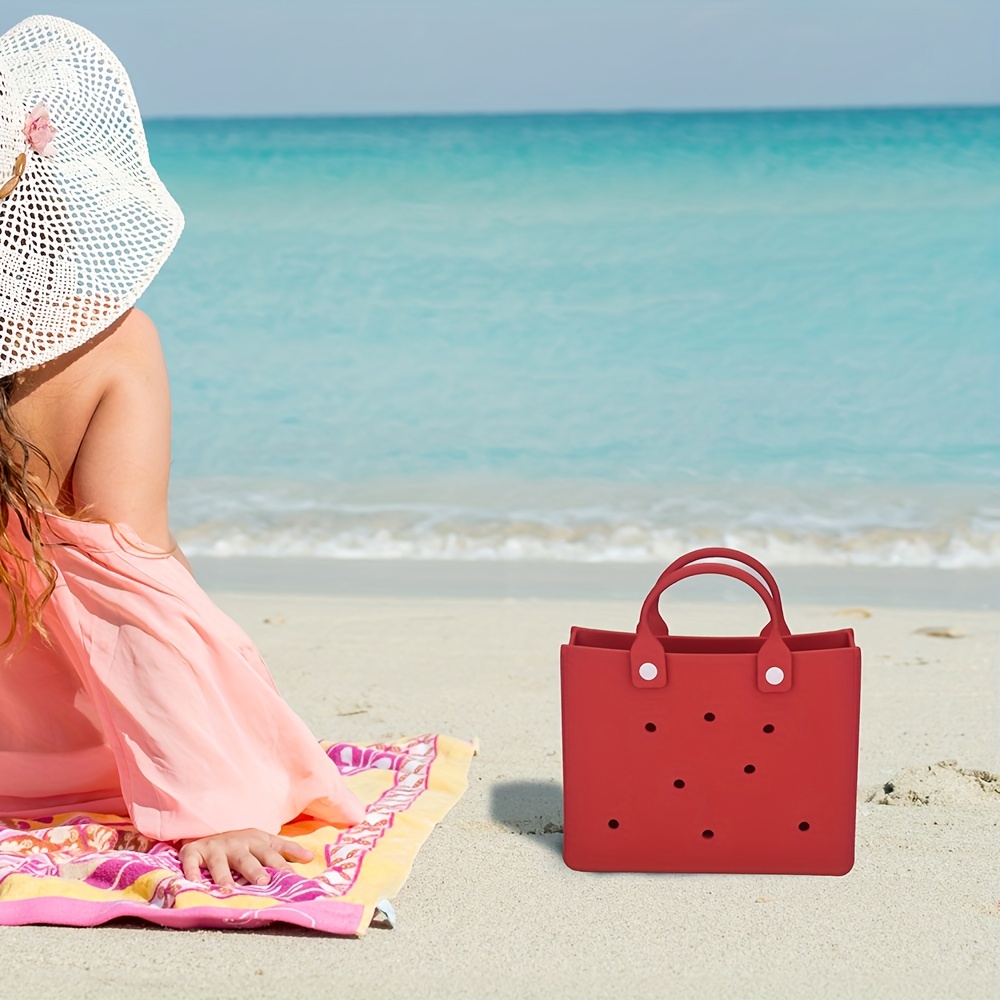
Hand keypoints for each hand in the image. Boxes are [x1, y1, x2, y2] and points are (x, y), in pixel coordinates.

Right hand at [178, 828, 313, 890]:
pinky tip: (194, 884)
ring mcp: (214, 848)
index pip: (271, 853)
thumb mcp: (264, 842)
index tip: (292, 876)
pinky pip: (191, 862)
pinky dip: (191, 872)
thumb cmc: (241, 843)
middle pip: (247, 859)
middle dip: (255, 870)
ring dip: (223, 875)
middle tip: (263, 882)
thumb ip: (286, 850)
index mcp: (255, 841)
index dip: (281, 864)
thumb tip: (310, 857)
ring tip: (228, 890)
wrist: (207, 828)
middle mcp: (236, 844)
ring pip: (219, 862)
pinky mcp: (193, 851)